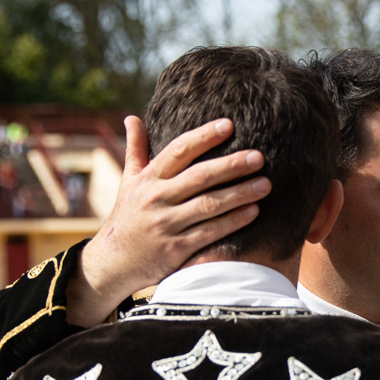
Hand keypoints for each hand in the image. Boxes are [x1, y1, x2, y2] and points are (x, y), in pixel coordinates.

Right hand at [66, 116, 266, 325]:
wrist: (114, 262)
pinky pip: (210, 233)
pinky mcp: (176, 249)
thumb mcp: (127, 182)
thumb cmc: (128, 216)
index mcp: (147, 179)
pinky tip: (253, 211)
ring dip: (239, 194)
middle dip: (231, 165)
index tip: (229, 125)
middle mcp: (156, 199)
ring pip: (208, 205)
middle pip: (199, 177)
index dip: (204, 137)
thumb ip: (135, 149)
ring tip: (265, 184)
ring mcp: (166, 225)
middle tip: (259, 157)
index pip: (178, 151)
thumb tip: (131, 117)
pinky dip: (232, 222)